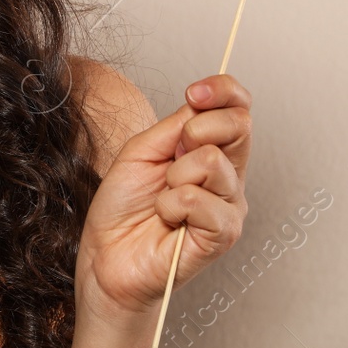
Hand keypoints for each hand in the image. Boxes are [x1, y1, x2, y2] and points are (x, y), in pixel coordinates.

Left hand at [74, 74, 250, 325]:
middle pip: (240, 125)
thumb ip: (176, 125)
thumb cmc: (123, 207)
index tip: (194, 92)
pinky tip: (167, 219)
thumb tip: (201, 102)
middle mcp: (228, 176)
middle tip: (170, 157)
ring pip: (213, 161)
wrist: (107, 257)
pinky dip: (172, 205)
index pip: (238, 108)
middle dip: (196, 129)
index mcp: (211, 150)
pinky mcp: (223, 235)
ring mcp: (229, 205)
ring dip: (174, 176)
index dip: (223, 90)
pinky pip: (200, 199)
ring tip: (162, 199)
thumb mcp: (141, 150)